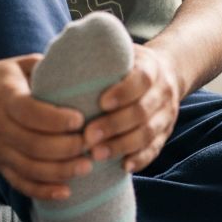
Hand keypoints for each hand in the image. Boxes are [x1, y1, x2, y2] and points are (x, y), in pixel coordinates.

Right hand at [0, 55, 92, 200]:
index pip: (30, 112)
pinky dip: (43, 191)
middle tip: (92, 144)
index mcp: (4, 96)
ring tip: (87, 166)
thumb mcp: (22, 64)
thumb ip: (50, 67)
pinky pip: (20, 183)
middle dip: (67, 148)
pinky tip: (66, 191)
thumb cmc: (4, 78)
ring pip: (29, 168)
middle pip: (33, 144)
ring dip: (61, 171)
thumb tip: (86, 68)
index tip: (81, 119)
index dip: (57, 119)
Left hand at [82, 44, 183, 173]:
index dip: (123, 92)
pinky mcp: (164, 135)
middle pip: (142, 111)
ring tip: (96, 155)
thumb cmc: (129, 65)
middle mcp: (162, 92)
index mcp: (151, 68)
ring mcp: (165, 115)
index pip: (141, 79)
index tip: (101, 102)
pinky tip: (122, 167)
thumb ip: (99, 57)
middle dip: (115, 125)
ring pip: (148, 134)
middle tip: (88, 136)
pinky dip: (140, 160)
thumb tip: (54, 61)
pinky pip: (155, 150)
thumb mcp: (121, 54)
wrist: (167, 75)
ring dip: (122, 146)